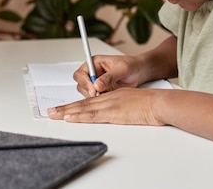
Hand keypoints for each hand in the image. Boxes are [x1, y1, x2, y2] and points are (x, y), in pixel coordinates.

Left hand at [47, 87, 167, 125]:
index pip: (91, 100)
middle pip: (83, 102)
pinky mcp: (113, 112)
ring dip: (67, 111)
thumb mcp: (135, 102)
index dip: (76, 105)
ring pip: (84, 107)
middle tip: (51, 112)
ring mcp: (110, 104)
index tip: (66, 109)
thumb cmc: (153, 104)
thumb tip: (121, 112)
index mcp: (114, 95)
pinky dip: (79, 115)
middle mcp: (109, 97)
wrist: (160, 102)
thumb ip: (124, 106)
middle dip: (66, 108)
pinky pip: (92, 114)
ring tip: (53, 115)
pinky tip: (70, 117)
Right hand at [73, 54, 146, 96]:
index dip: (85, 82)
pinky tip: (110, 98)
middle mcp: (94, 73)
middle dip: (89, 92)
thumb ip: (109, 76)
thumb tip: (97, 85)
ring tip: (108, 94)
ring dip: (95, 97)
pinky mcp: (102, 92)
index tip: (94, 90)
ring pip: (87, 94)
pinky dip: (100, 101)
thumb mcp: (122, 68)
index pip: (80, 74)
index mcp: (95, 63)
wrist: (141, 72)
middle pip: (81, 85)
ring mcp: (97, 83)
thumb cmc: (132, 65)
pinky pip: (96, 99)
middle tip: (100, 95)